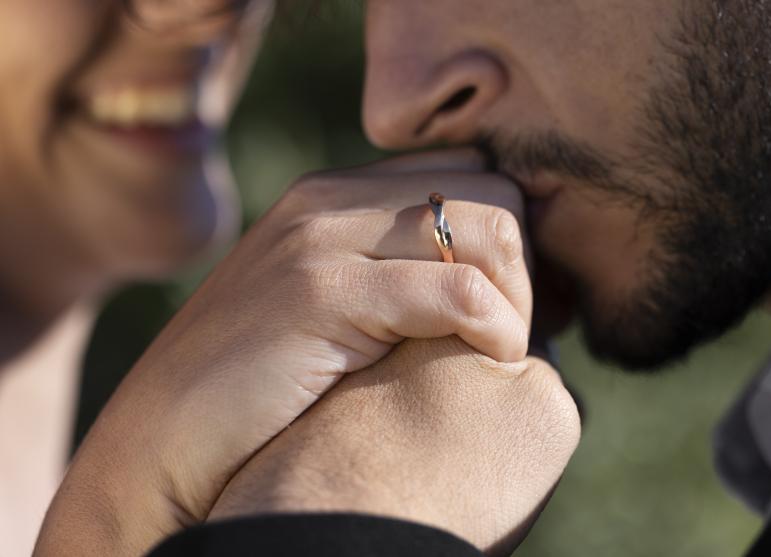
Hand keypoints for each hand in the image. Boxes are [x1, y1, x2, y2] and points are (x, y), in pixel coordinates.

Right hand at [36, 150, 532, 555]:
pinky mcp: (318, 295)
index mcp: (331, 197)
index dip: (509, 238)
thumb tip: (485, 293)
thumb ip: (389, 282)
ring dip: (517, 296)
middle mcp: (327, 201)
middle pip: (489, 191)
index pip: (465, 175)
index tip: (518, 304)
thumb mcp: (331, 317)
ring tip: (503, 353)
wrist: (158, 445)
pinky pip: (455, 291)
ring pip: (486, 227)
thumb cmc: (257, 395)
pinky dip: (495, 328)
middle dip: (523, 263)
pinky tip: (491, 363)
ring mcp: (319, 241)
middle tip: (518, 331)